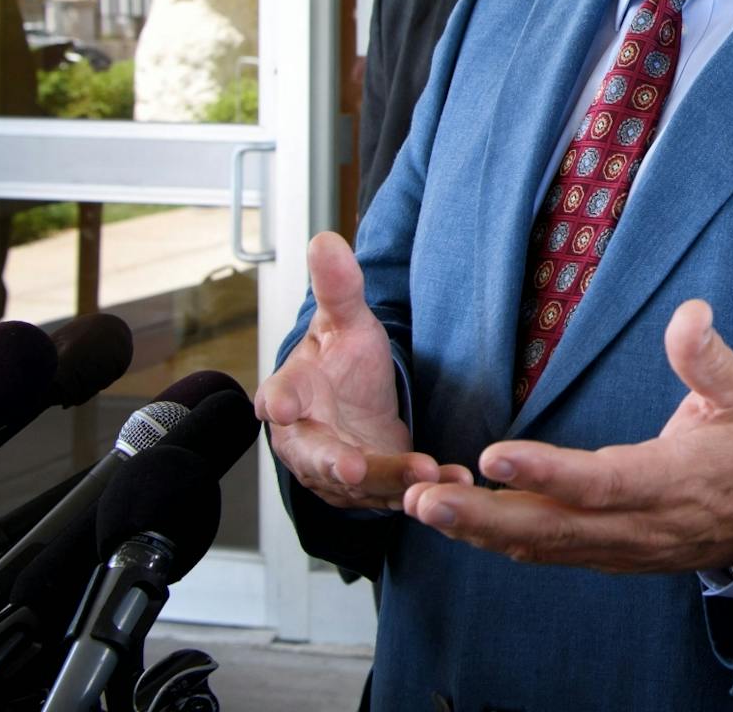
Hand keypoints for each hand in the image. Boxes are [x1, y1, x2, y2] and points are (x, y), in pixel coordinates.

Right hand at [257, 232, 464, 509]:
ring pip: (360, 482)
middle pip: (316, 455)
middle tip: (352, 469)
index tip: (276, 407)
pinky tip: (456, 479)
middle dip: (335, 463)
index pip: (278, 395)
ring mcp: (339, 470)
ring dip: (391, 479)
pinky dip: (423, 488)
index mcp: (293, 393)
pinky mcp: (372, 489)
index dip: (276, 402)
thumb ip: (338, 288)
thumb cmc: (340, 363)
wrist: (357, 406)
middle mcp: (309, 438)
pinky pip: (394, 493)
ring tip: (428, 471)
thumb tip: (325, 238)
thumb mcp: (346, 322)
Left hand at [403, 299, 732, 574]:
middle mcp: (637, 526)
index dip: (546, 474)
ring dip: (478, 531)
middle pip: (552, 529)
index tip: (491, 455)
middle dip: (483, 518)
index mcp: (670, 482)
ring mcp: (619, 548)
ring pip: (541, 546)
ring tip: (421, 507)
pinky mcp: (606, 554)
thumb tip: (689, 313)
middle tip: (422, 500)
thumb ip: (710, 359)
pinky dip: (499, 540)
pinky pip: (546, 552)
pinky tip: (458, 523)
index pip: (601, 483)